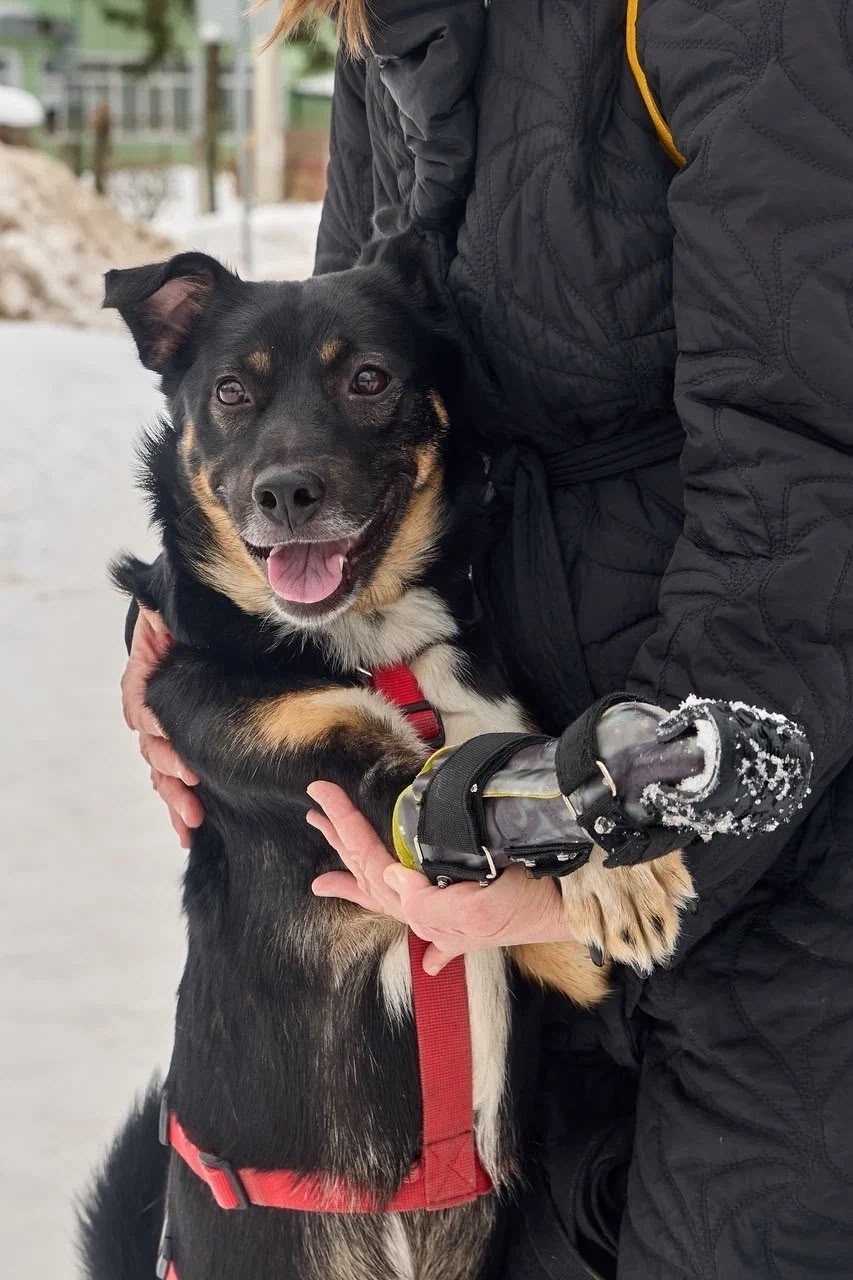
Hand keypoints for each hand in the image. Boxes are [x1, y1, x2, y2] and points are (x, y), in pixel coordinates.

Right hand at [122, 606, 202, 847]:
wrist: (190, 629)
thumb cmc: (185, 621)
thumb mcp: (169, 614)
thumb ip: (162, 617)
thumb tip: (158, 610)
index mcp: (146, 681)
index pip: (145, 709)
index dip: (159, 729)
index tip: (177, 751)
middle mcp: (150, 712)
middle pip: (154, 749)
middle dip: (171, 773)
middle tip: (191, 788)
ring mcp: (164, 735)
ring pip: (162, 773)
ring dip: (174, 800)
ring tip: (191, 823)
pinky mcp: (182, 750)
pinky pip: (174, 783)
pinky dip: (178, 808)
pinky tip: (187, 833)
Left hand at [307, 782, 576, 973]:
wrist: (571, 914)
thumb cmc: (525, 908)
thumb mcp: (476, 912)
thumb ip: (429, 903)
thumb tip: (395, 879)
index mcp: (424, 907)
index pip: (372, 862)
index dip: (345, 826)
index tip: (322, 795)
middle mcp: (428, 913)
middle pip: (371, 874)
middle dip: (341, 842)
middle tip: (313, 813)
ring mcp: (448, 918)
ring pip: (390, 893)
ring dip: (358, 877)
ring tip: (324, 877)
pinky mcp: (472, 918)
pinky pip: (433, 927)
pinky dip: (421, 933)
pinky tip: (424, 959)